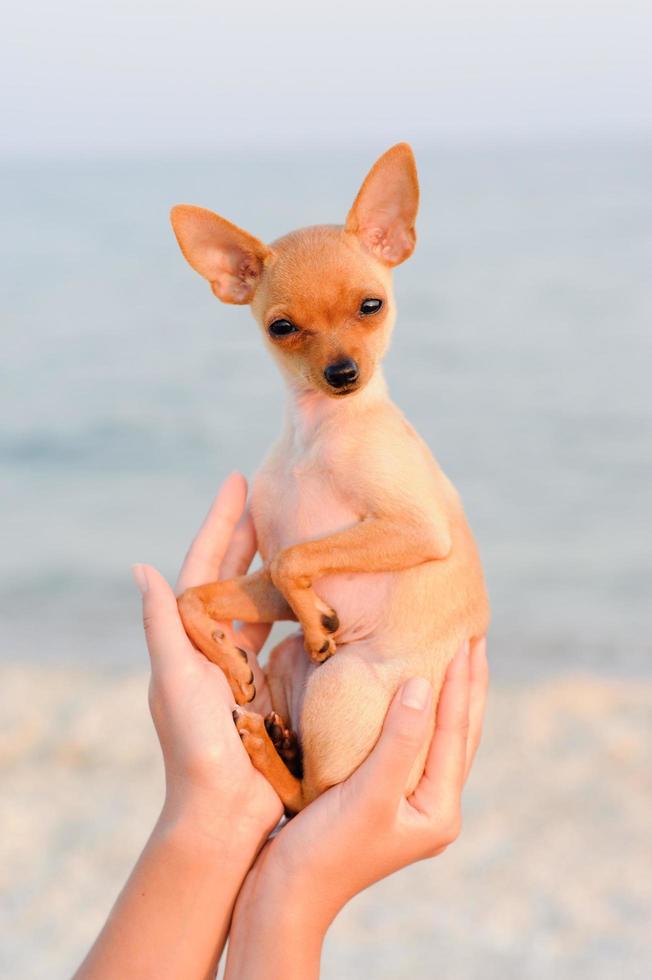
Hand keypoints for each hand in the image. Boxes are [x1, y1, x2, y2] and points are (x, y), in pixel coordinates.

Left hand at [133, 472, 282, 843]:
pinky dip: (301, 611)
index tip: (239, 480)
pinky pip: (289, 638)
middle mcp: (217, 646)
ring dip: (279, 567)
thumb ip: (161, 625)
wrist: (223, 814)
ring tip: (303, 532)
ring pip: (264, 602)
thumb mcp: (174, 679)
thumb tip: (140, 567)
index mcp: (191, 637)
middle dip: (251, 534)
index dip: (221, 522)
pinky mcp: (274, 687)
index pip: (204, 564)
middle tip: (276, 495)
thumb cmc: (193, 746)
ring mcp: (246, 666)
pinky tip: (325, 592)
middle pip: (235, 575)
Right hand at [226, 639, 487, 978]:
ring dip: (446, 695)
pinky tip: (409, 690)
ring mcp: (410, 802)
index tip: (467, 639)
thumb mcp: (366, 794)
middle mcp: (433, 807)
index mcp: (439, 810)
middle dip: (467, 685)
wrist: (284, 894)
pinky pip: (410, 742)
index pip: (456, 732)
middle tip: (474, 636)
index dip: (462, 684)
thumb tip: (425, 685)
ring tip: (454, 655)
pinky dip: (416, 711)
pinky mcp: (384, 796)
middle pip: (458, 733)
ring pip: (437, 736)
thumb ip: (398, 740)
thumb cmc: (325, 850)